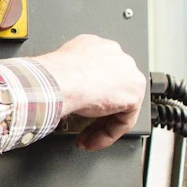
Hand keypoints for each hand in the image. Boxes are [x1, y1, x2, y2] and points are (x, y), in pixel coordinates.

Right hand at [31, 34, 145, 150]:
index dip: (89, 98)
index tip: (78, 110)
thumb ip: (71, 77)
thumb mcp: (61, 70)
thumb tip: (65, 91)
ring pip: (119, 106)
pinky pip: (124, 119)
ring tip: (86, 139)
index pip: (100, 76)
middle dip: (95, 115)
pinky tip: (94, 140)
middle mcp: (116, 57)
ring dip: (101, 126)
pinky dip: (108, 134)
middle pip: (112, 92)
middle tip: (82, 130)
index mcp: (97, 47)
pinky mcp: (133, 93)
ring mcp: (128, 73)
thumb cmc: (53, 75)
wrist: (58, 81)